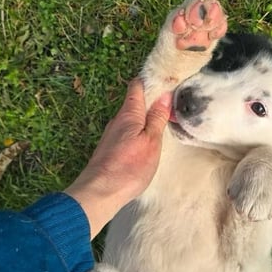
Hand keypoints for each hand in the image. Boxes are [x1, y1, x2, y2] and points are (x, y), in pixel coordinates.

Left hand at [65, 78, 171, 238]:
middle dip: (151, 100)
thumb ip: (157, 119)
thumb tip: (164, 96)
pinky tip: (147, 140)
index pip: (137, 86)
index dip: (150, 80)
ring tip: (164, 120)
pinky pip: (127, 132)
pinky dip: (138, 131)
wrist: (100, 192)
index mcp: (129, 114)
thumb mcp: (151, 142)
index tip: (166, 79)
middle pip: (134, 102)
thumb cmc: (129, 167)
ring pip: (131, 119)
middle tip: (171, 101)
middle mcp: (117, 120)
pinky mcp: (110, 149)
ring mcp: (112, 135)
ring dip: (145, 117)